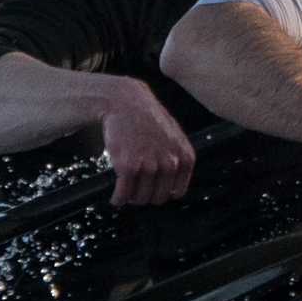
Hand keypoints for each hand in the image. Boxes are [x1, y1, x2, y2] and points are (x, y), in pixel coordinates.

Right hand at [93, 78, 198, 206]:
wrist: (124, 101)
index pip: (178, 192)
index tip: (153, 189)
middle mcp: (170, 163)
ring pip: (141, 198)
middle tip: (136, 188)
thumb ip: (176, 157)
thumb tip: (171, 180)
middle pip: (159, 198)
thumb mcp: (173, 135)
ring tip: (125, 189)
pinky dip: (118, 198)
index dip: (163, 192)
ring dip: (131, 197)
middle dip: (146, 195)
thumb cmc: (146, 116)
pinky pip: (123, 194)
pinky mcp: (129, 166)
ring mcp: (150, 166)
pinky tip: (116, 196)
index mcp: (185, 157)